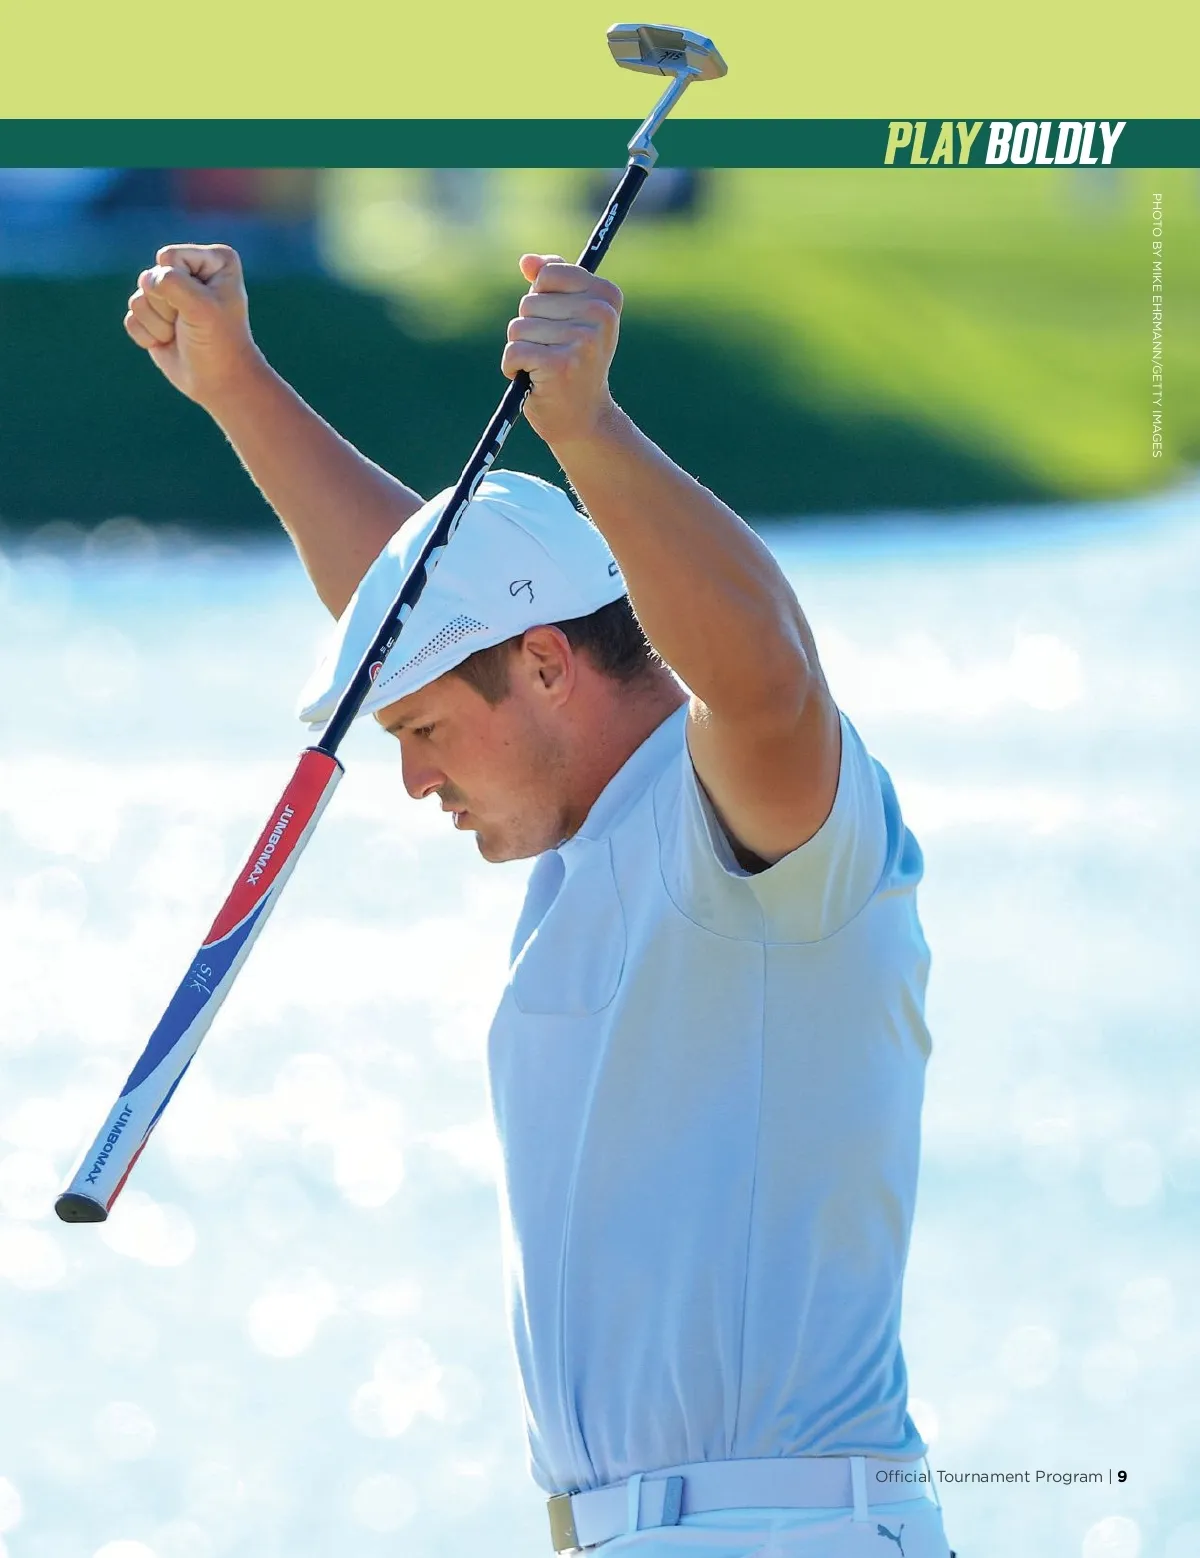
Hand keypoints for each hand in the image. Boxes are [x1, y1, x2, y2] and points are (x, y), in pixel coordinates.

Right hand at [124, 243, 263, 407]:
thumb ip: (171, 283)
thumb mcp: (201, 307)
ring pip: (138, 298)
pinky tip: (169, 342)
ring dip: (158, 324)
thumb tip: (146, 281)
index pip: (169, 257)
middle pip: (151, 277)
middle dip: (167, 307)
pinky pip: (132, 318)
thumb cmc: (218, 343)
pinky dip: (148, 336)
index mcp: (214, 260)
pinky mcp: (153, 314)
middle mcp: (191, 270)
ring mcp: (170, 292)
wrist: (218, 382)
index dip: (179, 286)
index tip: (205, 308)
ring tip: (181, 333)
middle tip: (191, 323)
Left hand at [501, 254, 621, 447]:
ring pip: (519, 326)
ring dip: (521, 349)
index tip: (558, 323)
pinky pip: (513, 350)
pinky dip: (512, 367)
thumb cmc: (575, 364)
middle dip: (529, 328)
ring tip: (543, 367)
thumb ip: (551, 283)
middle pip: (530, 301)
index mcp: (607, 296)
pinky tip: (533, 378)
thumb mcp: (570, 317)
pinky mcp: (559, 364)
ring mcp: (582, 340)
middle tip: (552, 352)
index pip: (550, 274)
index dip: (541, 299)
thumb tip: (527, 261)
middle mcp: (600, 315)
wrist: (584, 417)